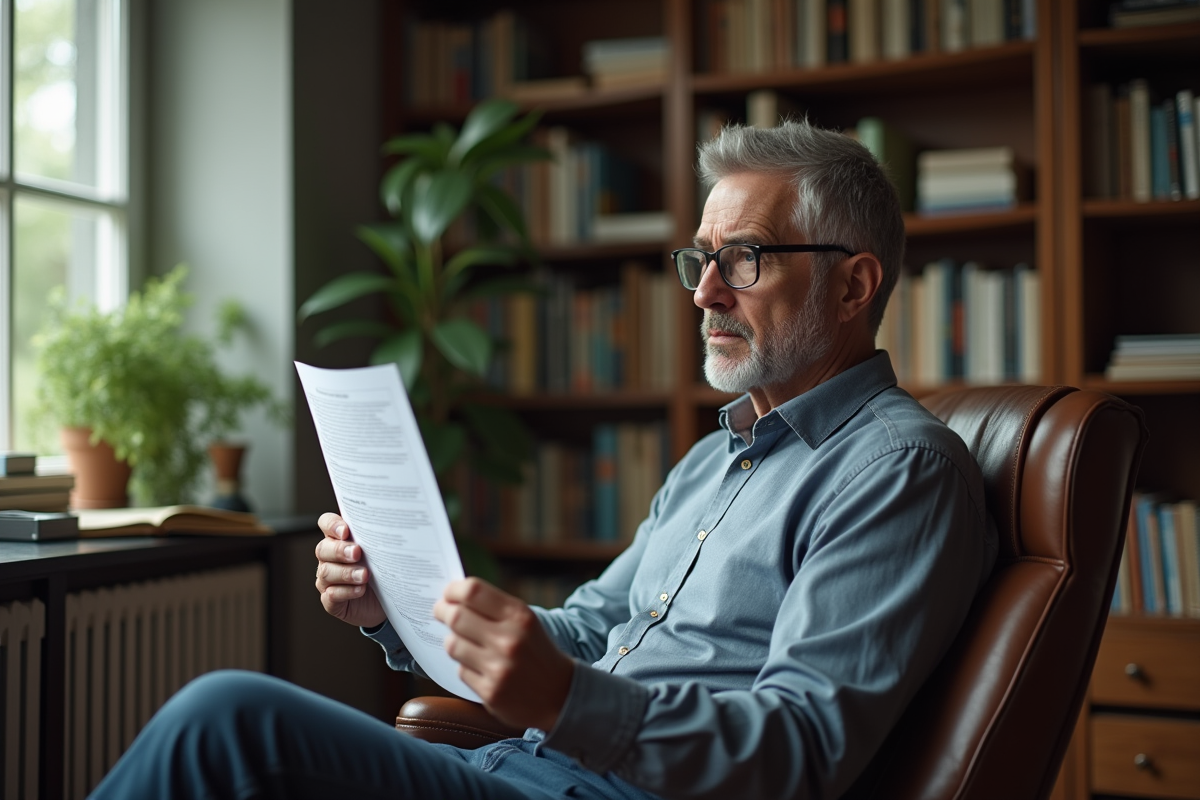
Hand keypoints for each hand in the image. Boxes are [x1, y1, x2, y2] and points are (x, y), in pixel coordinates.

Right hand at [314, 512, 385, 628]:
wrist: (388, 601)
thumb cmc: (383, 571)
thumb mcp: (381, 552)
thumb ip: (376, 538)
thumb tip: (385, 525)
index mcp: (339, 540)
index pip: (326, 524)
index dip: (331, 525)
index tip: (345, 531)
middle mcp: (329, 558)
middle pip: (323, 549)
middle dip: (339, 550)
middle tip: (356, 553)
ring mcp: (327, 581)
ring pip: (326, 572)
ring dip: (346, 573)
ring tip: (364, 575)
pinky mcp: (331, 601)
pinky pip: (331, 595)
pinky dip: (346, 592)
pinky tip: (360, 590)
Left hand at [434, 578, 574, 731]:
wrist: (561, 694)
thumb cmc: (536, 651)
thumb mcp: (525, 622)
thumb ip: (493, 608)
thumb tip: (453, 597)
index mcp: (520, 616)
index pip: (473, 591)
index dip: (453, 590)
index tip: (448, 594)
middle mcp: (509, 640)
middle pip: (456, 616)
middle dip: (443, 611)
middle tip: (441, 612)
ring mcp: (499, 668)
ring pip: (453, 645)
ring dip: (453, 641)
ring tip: (462, 641)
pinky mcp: (491, 693)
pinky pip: (461, 671)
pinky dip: (465, 667)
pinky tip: (479, 667)